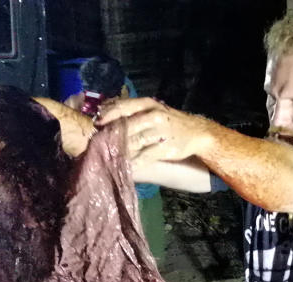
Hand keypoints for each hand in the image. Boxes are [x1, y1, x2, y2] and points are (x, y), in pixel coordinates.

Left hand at [96, 97, 212, 164]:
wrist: (196, 132)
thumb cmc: (169, 121)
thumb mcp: (153, 110)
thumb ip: (133, 111)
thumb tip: (105, 114)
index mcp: (148, 104)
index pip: (123, 107)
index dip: (107, 115)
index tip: (95, 124)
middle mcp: (154, 115)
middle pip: (126, 126)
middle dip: (111, 136)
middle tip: (98, 143)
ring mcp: (160, 132)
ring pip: (133, 142)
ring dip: (119, 151)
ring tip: (107, 156)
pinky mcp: (165, 148)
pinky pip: (144, 157)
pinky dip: (133, 163)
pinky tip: (125, 166)